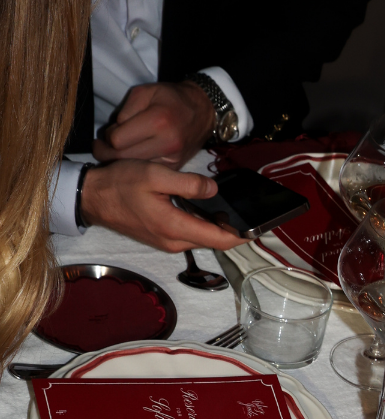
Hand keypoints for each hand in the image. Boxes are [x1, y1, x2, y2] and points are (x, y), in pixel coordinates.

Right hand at [80, 161, 244, 253]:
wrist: (91, 198)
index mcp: (175, 227)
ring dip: (213, 225)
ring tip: (224, 206)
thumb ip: (187, 184)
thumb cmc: (120, 184)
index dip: (242, 235)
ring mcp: (168, 244)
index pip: (220, 239)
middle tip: (243, 210)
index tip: (258, 228)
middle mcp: (174, 242)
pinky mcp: (162, 240)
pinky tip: (200, 208)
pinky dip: (198, 224)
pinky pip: (188, 234)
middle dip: (229, 228)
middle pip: (213, 240)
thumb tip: (214, 191)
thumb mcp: (155, 174)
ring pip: (201, 237)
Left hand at [93, 81, 215, 167]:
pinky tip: (135, 156)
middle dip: (108, 153)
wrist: (203, 111)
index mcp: (157, 121)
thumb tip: (114, 133)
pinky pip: (149, 172)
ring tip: (117, 151)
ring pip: (136, 168)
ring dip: (123, 161)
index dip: (108, 137)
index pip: (118, 140)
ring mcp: (172, 159)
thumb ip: (125, 111)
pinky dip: (138, 166)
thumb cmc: (170, 98)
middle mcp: (166, 144)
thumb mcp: (144, 92)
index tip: (108, 133)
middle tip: (101, 147)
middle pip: (124, 159)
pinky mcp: (176, 168)